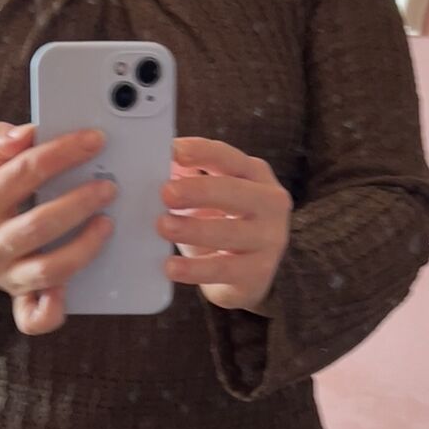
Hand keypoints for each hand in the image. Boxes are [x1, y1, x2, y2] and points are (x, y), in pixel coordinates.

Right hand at [0, 122, 116, 335]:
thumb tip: (24, 133)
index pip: (25, 172)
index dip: (63, 153)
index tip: (95, 140)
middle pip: (39, 224)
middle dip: (78, 203)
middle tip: (109, 187)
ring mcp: (4, 275)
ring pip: (48, 270)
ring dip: (83, 248)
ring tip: (108, 224)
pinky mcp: (16, 296)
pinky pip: (34, 317)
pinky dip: (53, 310)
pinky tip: (73, 293)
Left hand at [156, 137, 292, 311]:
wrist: (242, 276)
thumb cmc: (219, 226)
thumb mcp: (206, 198)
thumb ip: (186, 177)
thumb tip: (159, 161)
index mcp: (255, 175)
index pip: (229, 159)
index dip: (202, 153)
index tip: (174, 152)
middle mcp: (269, 203)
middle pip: (234, 192)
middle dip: (198, 191)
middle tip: (166, 193)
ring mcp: (269, 239)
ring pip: (230, 232)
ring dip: (194, 229)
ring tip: (163, 226)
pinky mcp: (259, 272)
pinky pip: (223, 270)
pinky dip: (195, 269)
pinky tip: (172, 267)